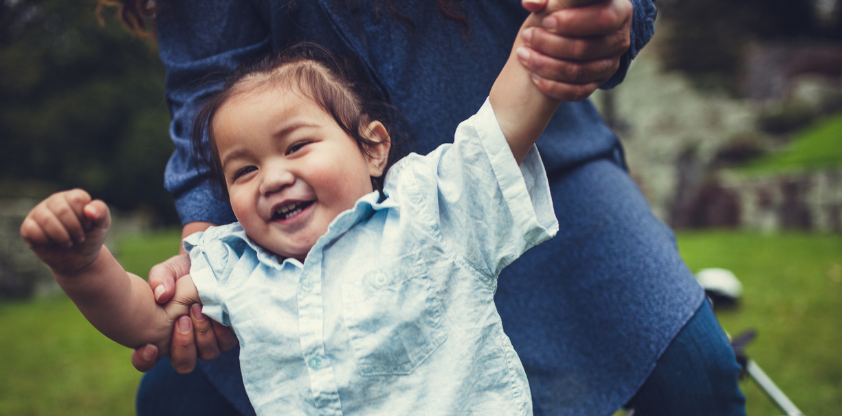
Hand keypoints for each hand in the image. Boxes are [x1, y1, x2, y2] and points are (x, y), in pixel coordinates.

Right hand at [20, 189, 109, 274]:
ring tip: (69, 243)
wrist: (79, 259)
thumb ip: (102, 212)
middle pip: (62, 209)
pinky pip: (31, 229)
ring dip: (62, 236)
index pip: (77, 199)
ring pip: (46, 219)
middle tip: (80, 238)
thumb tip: (88, 210)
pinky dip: (45, 240)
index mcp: (72, 197)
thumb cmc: (90, 238)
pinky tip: (52, 243)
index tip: (88, 227)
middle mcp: (54, 201)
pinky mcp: (28, 227)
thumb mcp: (102, 225)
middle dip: (74, 228)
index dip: (85, 217)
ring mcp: (39, 213)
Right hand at [131, 222, 237, 372]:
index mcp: (161, 335)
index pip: (146, 361)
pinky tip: (215, 311)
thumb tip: (162, 295)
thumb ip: (160, 279)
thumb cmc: (184, 271)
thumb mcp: (169, 270)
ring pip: (207, 354)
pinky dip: (220, 329)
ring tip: (198, 309)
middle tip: (182, 320)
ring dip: (202, 335)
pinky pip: (226, 343)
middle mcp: (184, 344)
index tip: (150, 346)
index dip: (145, 359)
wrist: (211, 265)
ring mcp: (208, 343)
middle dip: (183, 344)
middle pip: (184, 364)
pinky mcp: (227, 335)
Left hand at [519, 0, 632, 100]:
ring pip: (579, 72)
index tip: (546, 20)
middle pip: (586, 48)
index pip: (601, 19)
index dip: (572, 22)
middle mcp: (620, 37)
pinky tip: (533, 75)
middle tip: (528, 35)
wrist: (568, 30)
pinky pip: (577, 92)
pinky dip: (552, 86)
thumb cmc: (564, 7)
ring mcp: (612, 62)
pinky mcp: (600, 81)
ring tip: (523, 53)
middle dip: (551, 44)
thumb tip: (531, 4)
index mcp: (619, 10)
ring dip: (545, 65)